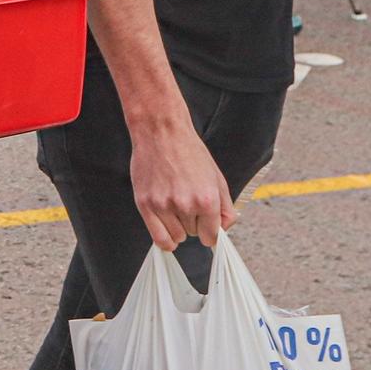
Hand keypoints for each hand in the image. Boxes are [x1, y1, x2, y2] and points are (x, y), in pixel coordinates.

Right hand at [130, 116, 234, 250]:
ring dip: (178, 226)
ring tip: (174, 205)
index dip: (210, 232)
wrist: (160, 131)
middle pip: (193, 235)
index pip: (211, 237)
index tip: (206, 225)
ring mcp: (163, 205)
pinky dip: (166, 239)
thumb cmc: (189, 151)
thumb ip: (225, 207)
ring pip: (177, 237)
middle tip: (186, 201)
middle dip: (193, 223)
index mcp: (207, 199)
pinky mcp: (144, 203)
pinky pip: (159, 238)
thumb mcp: (217, 177)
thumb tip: (223, 229)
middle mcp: (185, 205)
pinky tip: (167, 227)